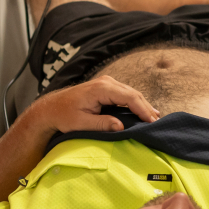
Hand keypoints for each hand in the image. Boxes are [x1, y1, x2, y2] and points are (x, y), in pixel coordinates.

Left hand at [34, 76, 158, 134]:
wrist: (51, 108)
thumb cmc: (64, 116)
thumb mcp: (81, 123)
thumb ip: (101, 124)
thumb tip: (121, 126)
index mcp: (101, 89)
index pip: (129, 97)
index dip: (142, 110)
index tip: (151, 122)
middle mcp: (106, 82)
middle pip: (133, 94)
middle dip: (146, 108)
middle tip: (157, 122)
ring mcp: (107, 83)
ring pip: (131, 93)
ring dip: (143, 105)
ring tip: (154, 118)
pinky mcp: (107, 87)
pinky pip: (126, 94)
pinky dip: (136, 103)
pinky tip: (145, 111)